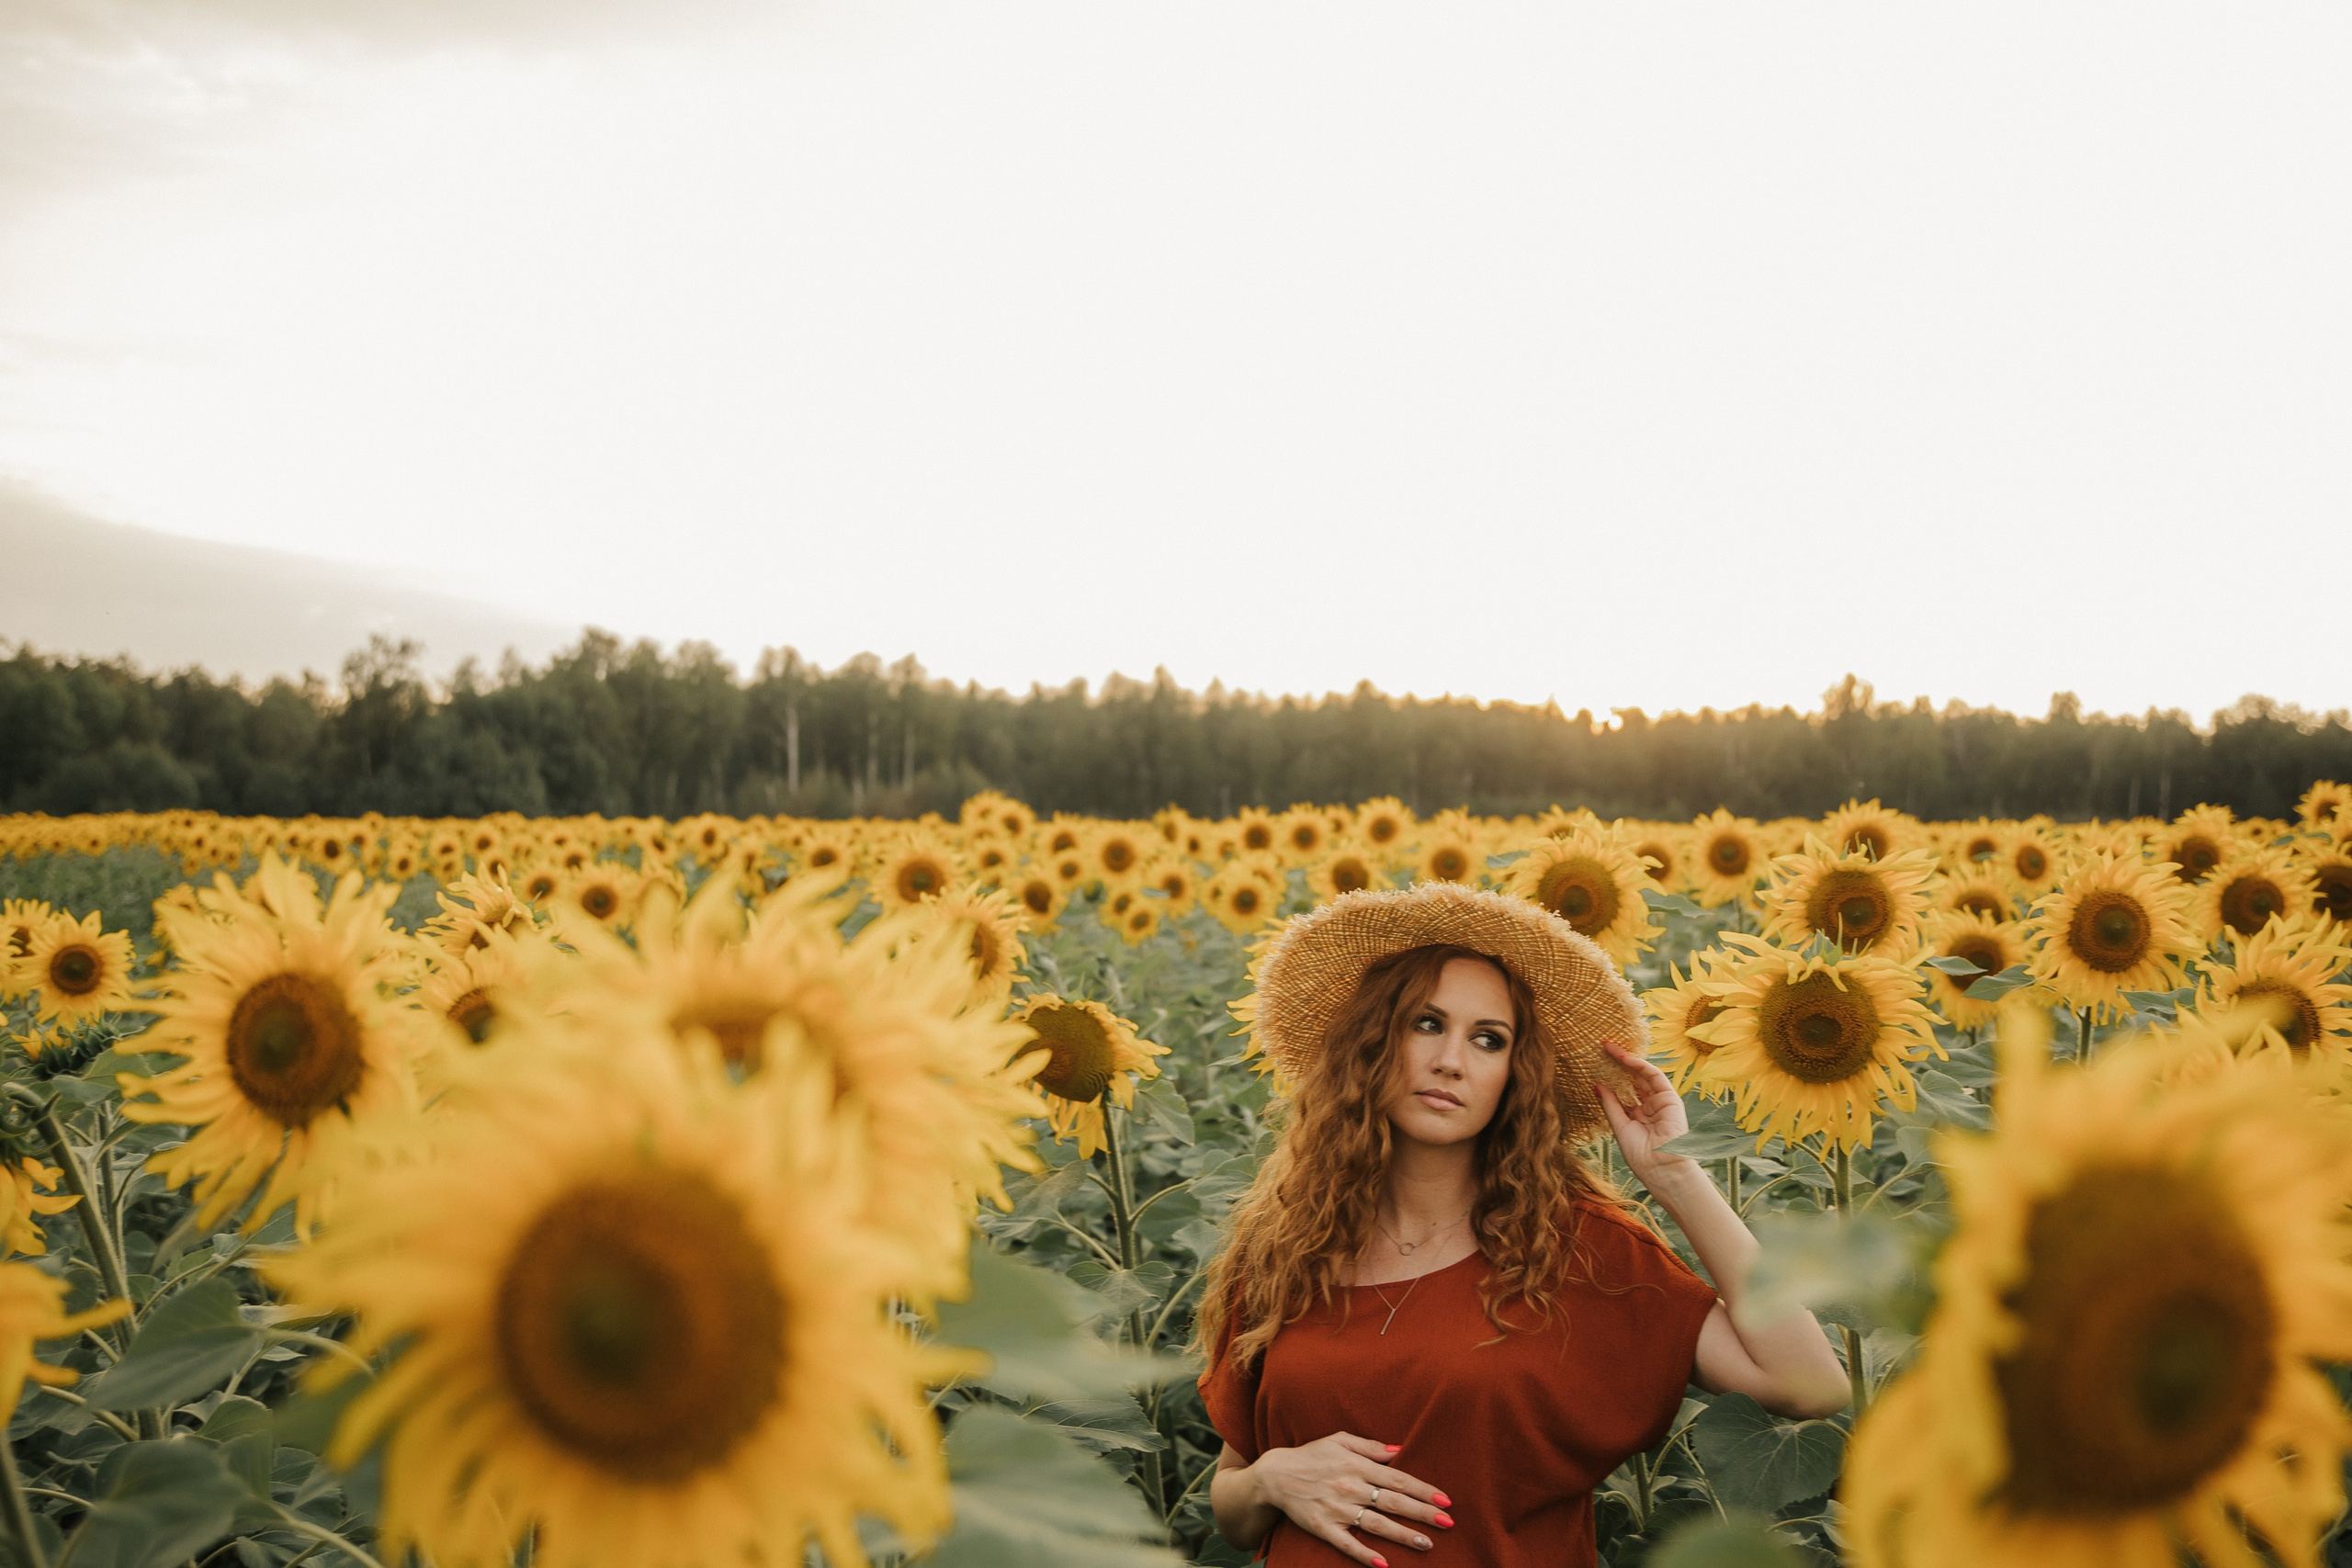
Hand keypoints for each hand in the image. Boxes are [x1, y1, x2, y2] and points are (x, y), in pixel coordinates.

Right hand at [1248, 1432, 1452, 1564]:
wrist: (1275, 1476)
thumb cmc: (1311, 1455)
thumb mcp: (1340, 1440)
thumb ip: (1371, 1446)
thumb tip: (1400, 1450)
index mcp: (1357, 1464)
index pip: (1398, 1479)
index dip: (1423, 1490)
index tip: (1445, 1500)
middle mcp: (1349, 1486)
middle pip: (1393, 1502)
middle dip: (1422, 1513)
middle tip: (1447, 1523)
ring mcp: (1336, 1509)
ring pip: (1375, 1524)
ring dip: (1402, 1535)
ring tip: (1426, 1544)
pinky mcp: (1323, 1527)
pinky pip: (1347, 1544)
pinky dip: (1365, 1555)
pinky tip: (1383, 1565)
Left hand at [1597, 1043, 1697, 1190]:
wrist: (1661, 1169)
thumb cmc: (1640, 1155)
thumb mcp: (1619, 1126)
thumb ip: (1610, 1105)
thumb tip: (1596, 1085)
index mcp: (1637, 1116)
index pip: (1623, 1091)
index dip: (1610, 1077)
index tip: (1595, 1064)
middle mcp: (1649, 1107)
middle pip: (1632, 1080)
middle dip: (1617, 1063)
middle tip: (1602, 1047)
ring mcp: (1661, 1102)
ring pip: (1642, 1075)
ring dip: (1626, 1060)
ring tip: (1609, 1047)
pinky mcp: (1671, 1099)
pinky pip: (1655, 1077)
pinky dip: (1640, 1066)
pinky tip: (1625, 1058)